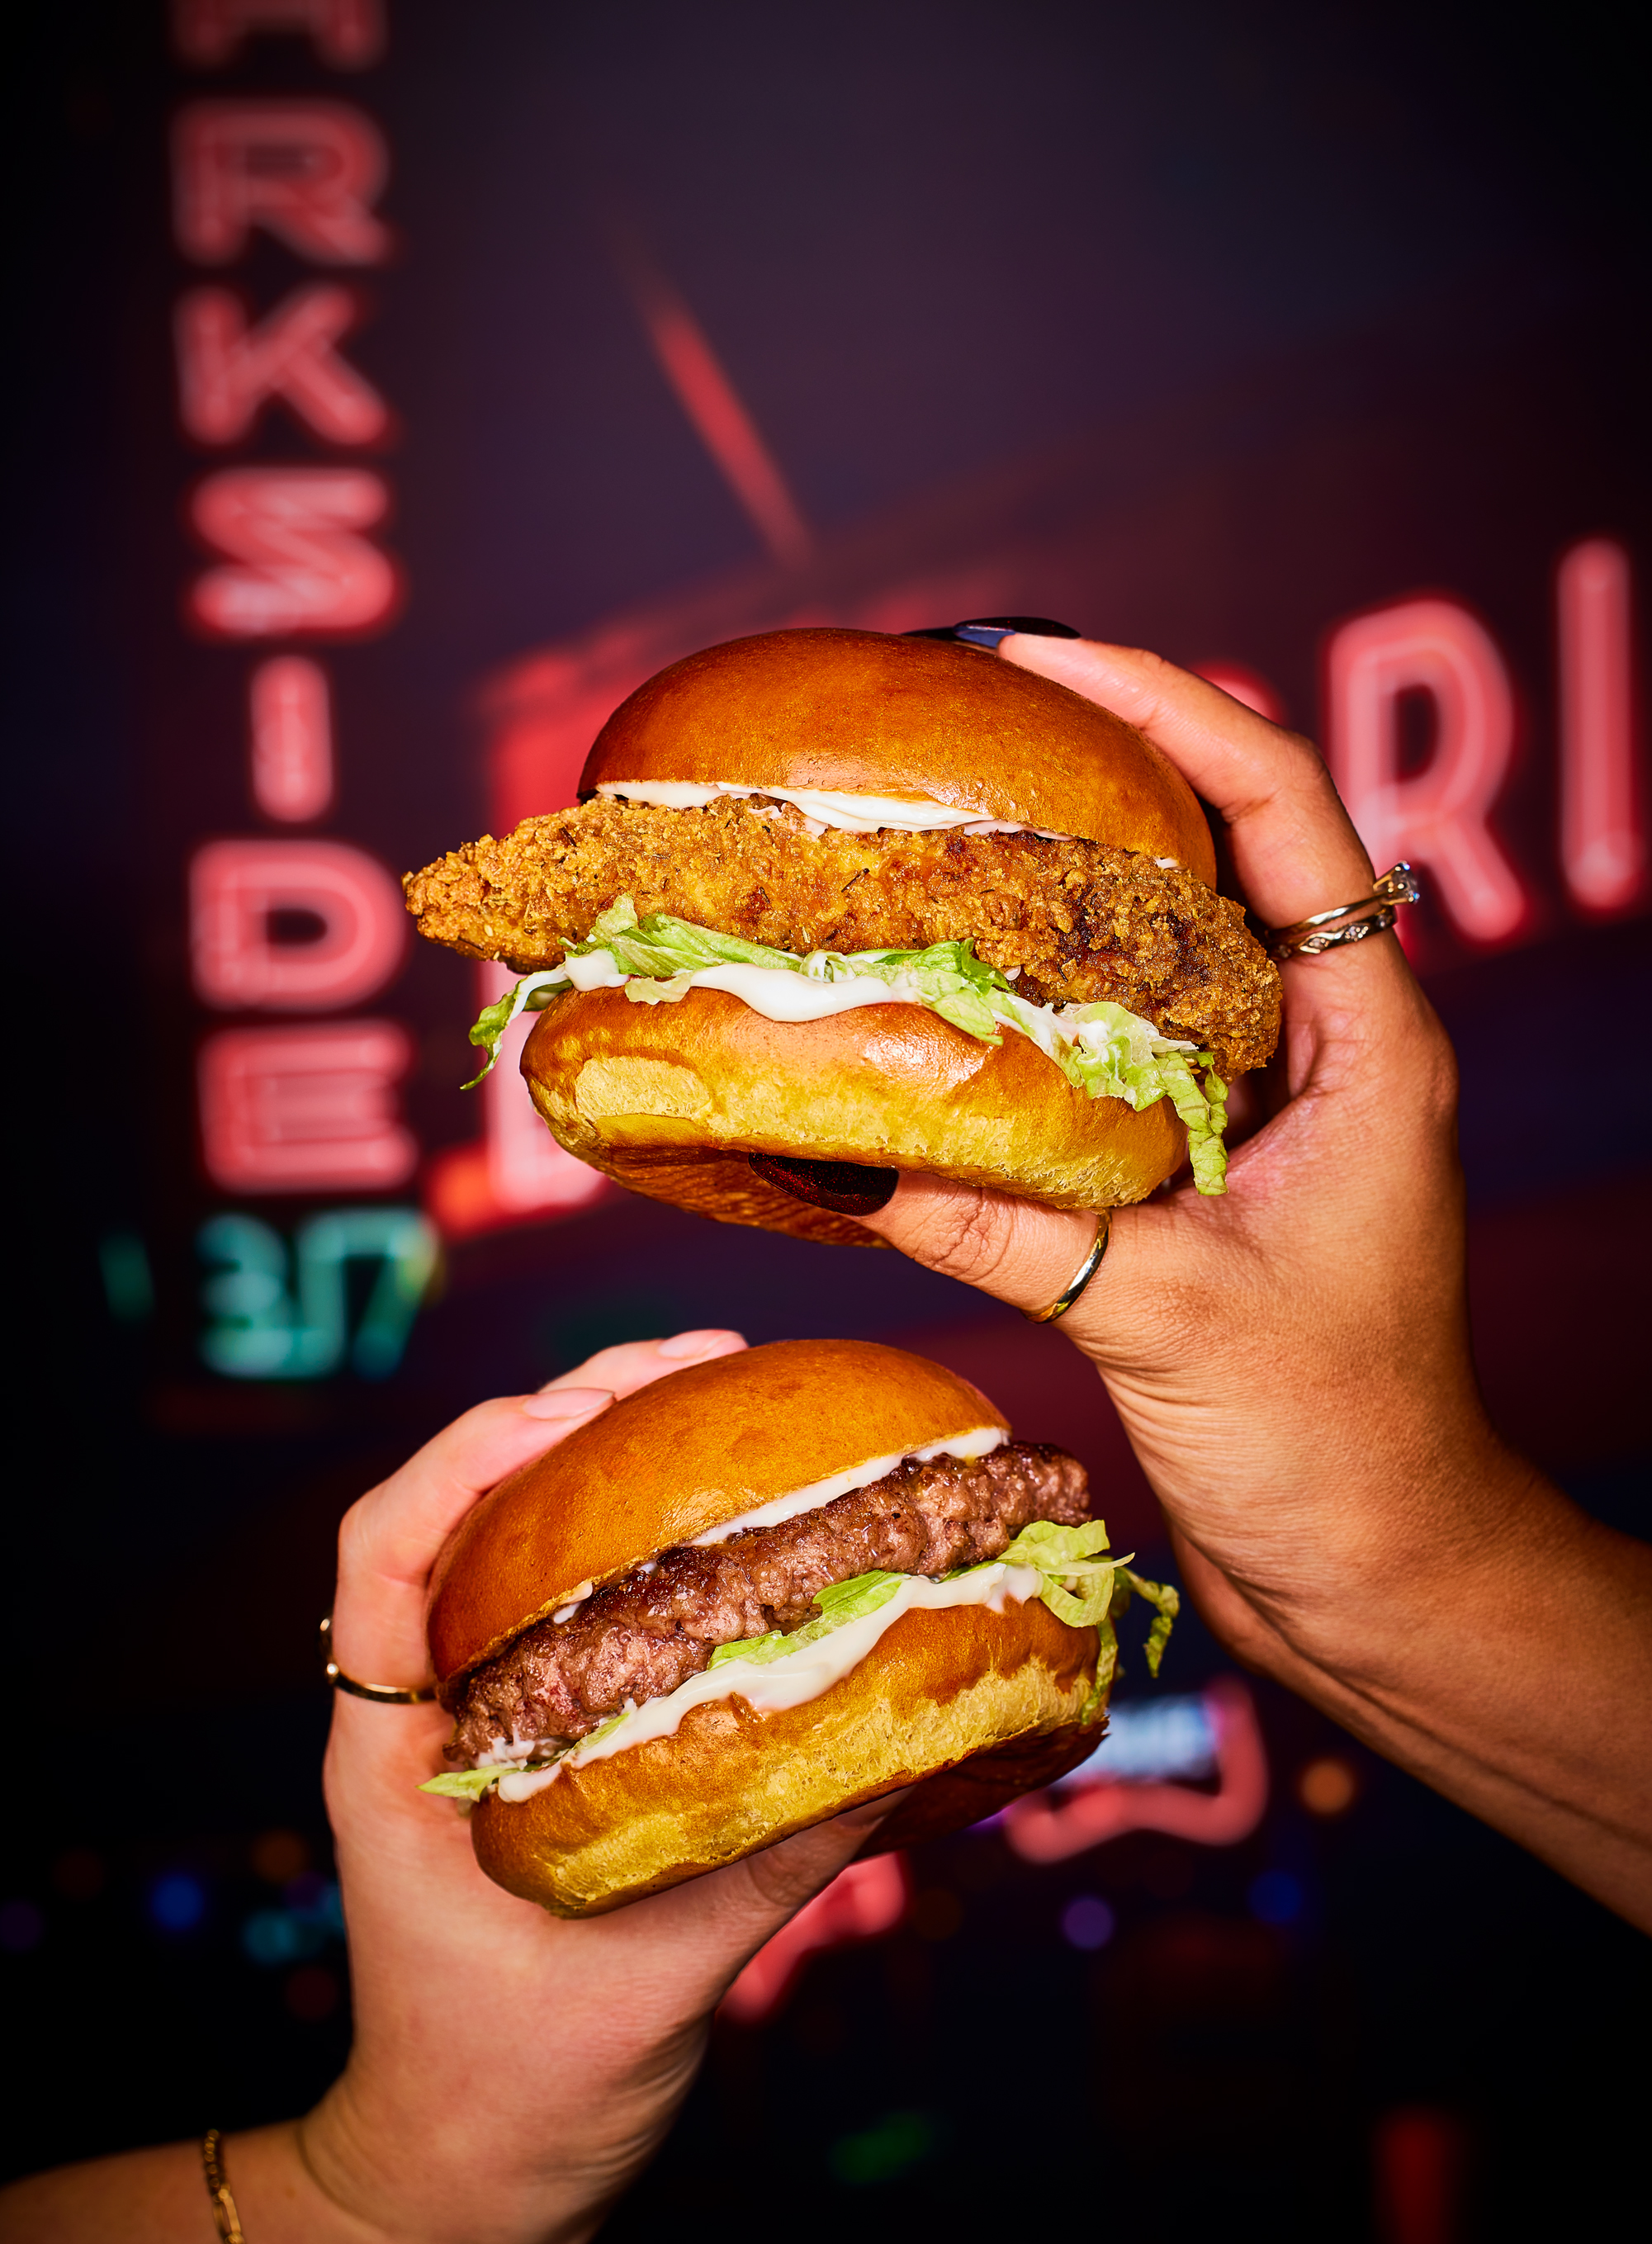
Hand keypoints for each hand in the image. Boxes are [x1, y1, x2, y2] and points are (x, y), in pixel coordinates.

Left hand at [307, 1329, 897, 2243]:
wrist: (461, 2196)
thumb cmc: (513, 2104)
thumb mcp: (653, 1986)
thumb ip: (770, 1867)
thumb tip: (902, 1744)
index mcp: (393, 1756)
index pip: (384, 1549)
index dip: (472, 1451)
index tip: (590, 1408)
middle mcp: (424, 1720)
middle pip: (463, 1512)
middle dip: (574, 1414)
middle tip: (709, 1361)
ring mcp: (476, 1735)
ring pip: (522, 1549)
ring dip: (614, 1465)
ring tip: (731, 1403)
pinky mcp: (537, 1761)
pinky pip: (582, 1620)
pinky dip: (651, 1558)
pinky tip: (744, 1541)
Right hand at [864, 638, 1651, 1929]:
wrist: (1376, 1571)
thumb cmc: (1335, 1447)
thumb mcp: (1173, 1322)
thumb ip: (1020, 1234)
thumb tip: (856, 1157)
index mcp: (1370, 1040)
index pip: (1284, 812)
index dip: (1175, 709)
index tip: (1046, 657)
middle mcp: (1324, 1052)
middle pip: (1216, 852)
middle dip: (1097, 772)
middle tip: (958, 727)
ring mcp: (1265, 1113)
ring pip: (1155, 954)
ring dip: (1055, 893)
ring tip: (929, 838)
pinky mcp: (1204, 1181)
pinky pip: (1108, 1060)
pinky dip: (1027, 1022)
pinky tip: (932, 1015)